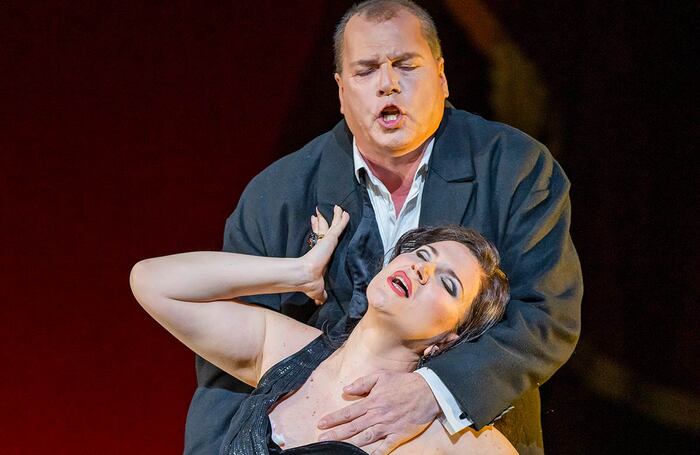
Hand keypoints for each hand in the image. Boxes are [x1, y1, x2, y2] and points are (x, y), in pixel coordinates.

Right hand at [299, 205, 348, 304]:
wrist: (307, 276)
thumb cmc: (311, 283)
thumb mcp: (318, 290)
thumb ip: (320, 294)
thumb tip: (320, 303)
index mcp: (319, 255)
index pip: (319, 239)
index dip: (317, 230)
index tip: (315, 222)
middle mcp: (322, 246)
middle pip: (323, 229)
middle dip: (322, 221)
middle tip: (320, 212)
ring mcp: (326, 241)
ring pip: (331, 225)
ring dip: (334, 216)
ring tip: (337, 207)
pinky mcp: (330, 238)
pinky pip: (339, 226)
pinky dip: (342, 218)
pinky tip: (344, 212)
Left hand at [317, 371, 439, 454]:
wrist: (428, 391)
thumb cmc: (403, 382)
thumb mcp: (380, 376)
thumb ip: (362, 383)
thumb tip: (345, 389)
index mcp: (372, 401)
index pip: (348, 412)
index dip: (333, 419)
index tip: (321, 424)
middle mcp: (377, 416)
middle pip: (352, 427)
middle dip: (335, 434)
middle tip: (321, 440)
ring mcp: (387, 427)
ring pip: (365, 438)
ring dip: (349, 444)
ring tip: (335, 449)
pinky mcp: (398, 435)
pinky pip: (385, 447)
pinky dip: (376, 453)